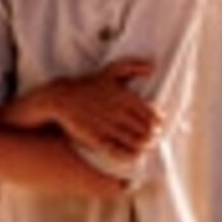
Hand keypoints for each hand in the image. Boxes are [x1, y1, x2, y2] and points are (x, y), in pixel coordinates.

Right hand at [42, 58, 161, 162]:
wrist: (62, 98)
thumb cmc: (89, 84)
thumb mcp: (110, 70)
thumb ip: (133, 66)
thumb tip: (153, 67)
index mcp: (125, 98)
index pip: (151, 114)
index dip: (159, 121)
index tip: (159, 124)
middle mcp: (118, 113)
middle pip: (146, 130)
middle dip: (154, 135)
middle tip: (154, 136)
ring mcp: (107, 127)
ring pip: (135, 142)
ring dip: (144, 145)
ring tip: (146, 146)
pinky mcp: (97, 139)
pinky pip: (119, 151)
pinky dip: (130, 155)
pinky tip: (133, 155)